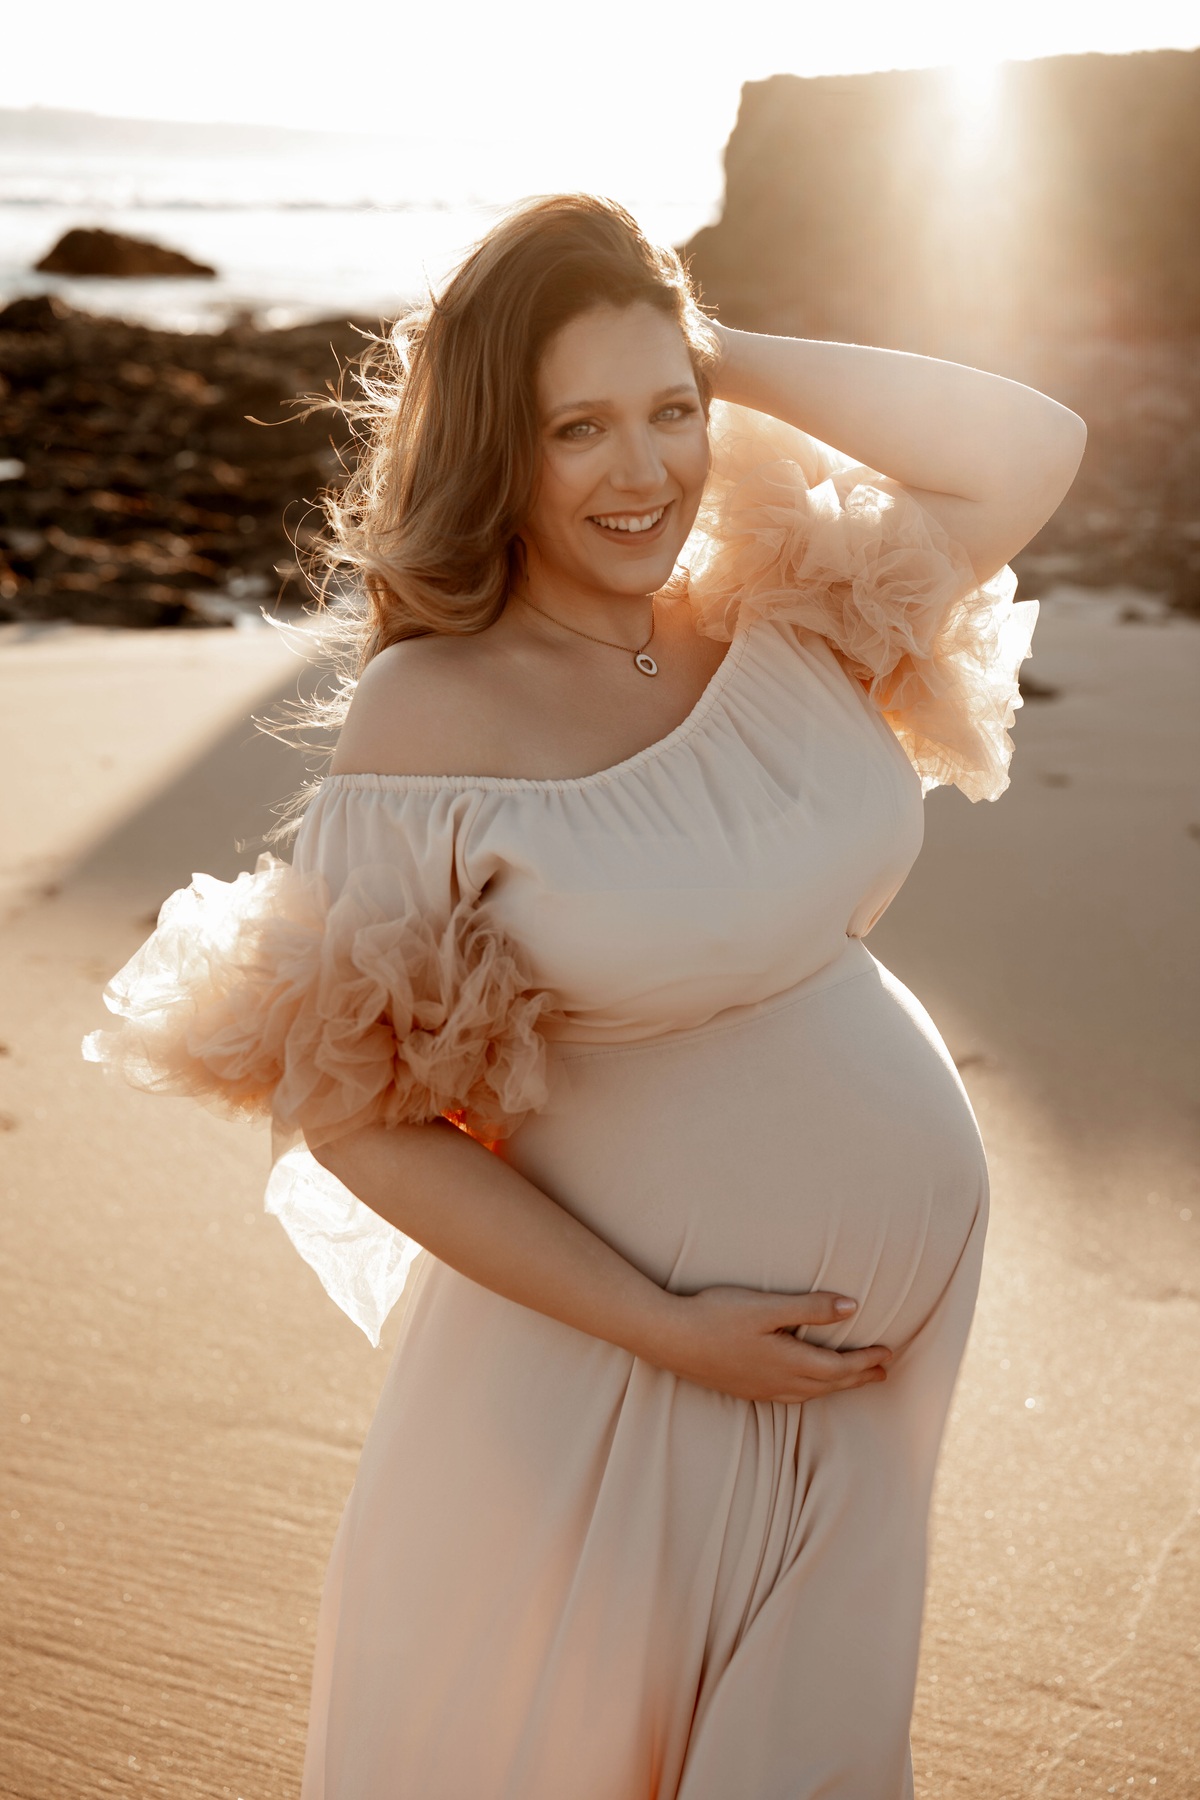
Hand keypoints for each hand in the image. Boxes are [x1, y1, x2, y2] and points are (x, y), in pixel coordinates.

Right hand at [651, 1286, 891, 1403]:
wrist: (670, 1339)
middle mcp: (779, 1382)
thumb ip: (810, 1308)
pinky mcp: (745, 1389)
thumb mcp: (766, 1307)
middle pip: (830, 1384)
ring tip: (853, 1379)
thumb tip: (852, 1307)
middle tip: (883, 1371)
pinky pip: (791, 1397)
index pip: (840, 1366)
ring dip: (838, 1386)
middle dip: (859, 1377)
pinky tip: (805, 1386)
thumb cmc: (716, 1316)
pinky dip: (812, 1392)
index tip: (889, 1352)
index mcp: (789, 1362)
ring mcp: (761, 1389)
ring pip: (811, 1394)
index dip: (867, 1360)